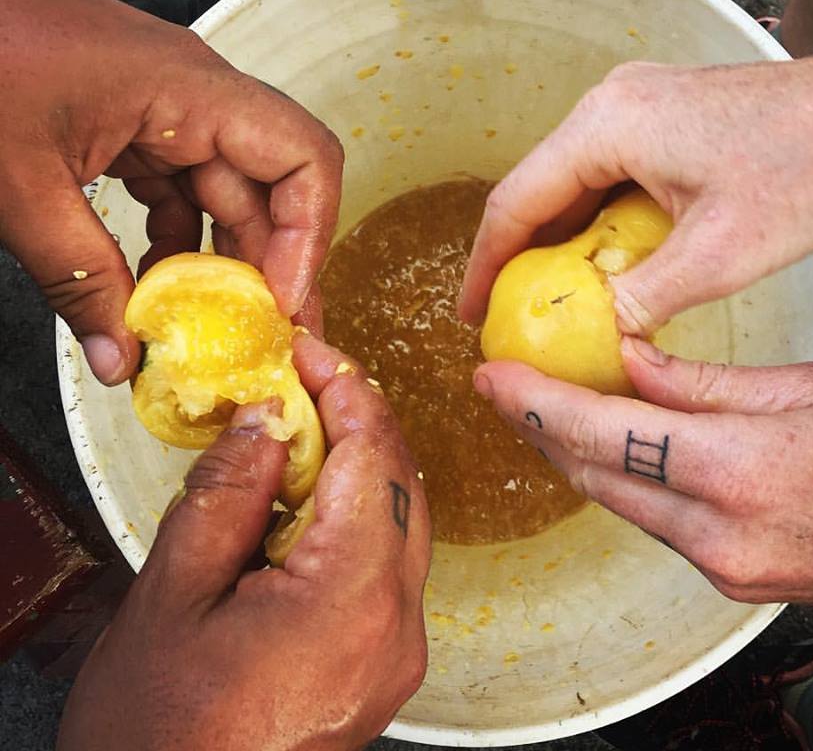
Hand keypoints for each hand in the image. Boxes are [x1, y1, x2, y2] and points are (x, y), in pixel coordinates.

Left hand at [0, 0, 342, 383]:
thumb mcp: (20, 184)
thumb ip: (78, 279)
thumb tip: (120, 359)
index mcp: (190, 90)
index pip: (304, 157)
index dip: (309, 236)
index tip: (282, 303)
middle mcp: (196, 97)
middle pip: (270, 188)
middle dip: (270, 269)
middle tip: (264, 342)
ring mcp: (166, 109)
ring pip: (224, 196)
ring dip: (220, 264)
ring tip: (208, 330)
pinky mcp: (135, 124)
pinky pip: (178, 192)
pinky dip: (175, 245)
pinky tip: (156, 291)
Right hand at [58, 335, 430, 750]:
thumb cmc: (156, 735)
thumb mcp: (172, 597)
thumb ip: (227, 493)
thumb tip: (268, 417)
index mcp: (352, 602)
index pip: (372, 459)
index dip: (345, 391)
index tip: (310, 353)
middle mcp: (396, 627)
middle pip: (400, 483)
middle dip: (358, 420)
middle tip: (307, 381)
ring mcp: (397, 652)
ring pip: (401, 521)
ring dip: (359, 465)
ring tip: (302, 431)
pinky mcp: (384, 666)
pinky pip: (388, 564)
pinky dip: (358, 517)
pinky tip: (310, 501)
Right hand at [459, 46, 812, 334]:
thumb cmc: (806, 166)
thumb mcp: (718, 253)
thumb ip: (642, 298)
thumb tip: (595, 335)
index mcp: (606, 126)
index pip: (516, 202)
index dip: (485, 265)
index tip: (471, 314)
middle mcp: (610, 105)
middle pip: (540, 190)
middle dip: (520, 256)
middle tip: (509, 317)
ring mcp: (637, 105)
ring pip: (575, 183)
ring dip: (561, 241)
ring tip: (550, 301)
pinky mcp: (664, 117)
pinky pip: (609, 173)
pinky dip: (597, 220)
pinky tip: (604, 263)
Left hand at [474, 341, 812, 622]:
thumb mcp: (801, 388)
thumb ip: (698, 380)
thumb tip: (627, 357)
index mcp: (736, 469)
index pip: (604, 432)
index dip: (536, 403)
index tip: (492, 378)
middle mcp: (717, 530)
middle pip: (595, 475)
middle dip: (541, 430)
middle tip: (506, 388)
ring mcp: (720, 565)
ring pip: (618, 502)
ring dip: (575, 456)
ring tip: (545, 410)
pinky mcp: (728, 579)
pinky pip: (652, 522)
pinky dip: (621, 481)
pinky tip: (610, 448)